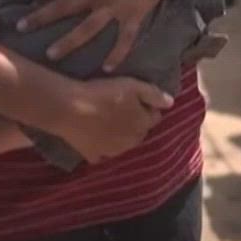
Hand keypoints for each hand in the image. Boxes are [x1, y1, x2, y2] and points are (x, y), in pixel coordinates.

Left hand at [18, 0, 182, 70]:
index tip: (29, 5)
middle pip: (65, 8)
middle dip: (41, 19)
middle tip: (21, 28)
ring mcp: (116, 7)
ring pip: (87, 29)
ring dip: (68, 42)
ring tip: (51, 55)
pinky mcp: (134, 15)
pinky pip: (124, 39)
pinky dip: (117, 54)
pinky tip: (107, 68)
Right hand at [52, 75, 172, 161]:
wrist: (69, 108)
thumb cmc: (102, 93)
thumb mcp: (132, 85)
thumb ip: (153, 94)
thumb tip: (170, 103)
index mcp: (142, 125)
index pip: (154, 117)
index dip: (148, 107)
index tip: (138, 99)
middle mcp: (131, 142)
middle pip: (140, 132)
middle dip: (137, 123)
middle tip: (124, 109)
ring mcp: (111, 151)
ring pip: (123, 144)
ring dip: (121, 136)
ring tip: (110, 121)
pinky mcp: (92, 155)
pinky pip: (101, 154)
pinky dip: (101, 148)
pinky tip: (96, 138)